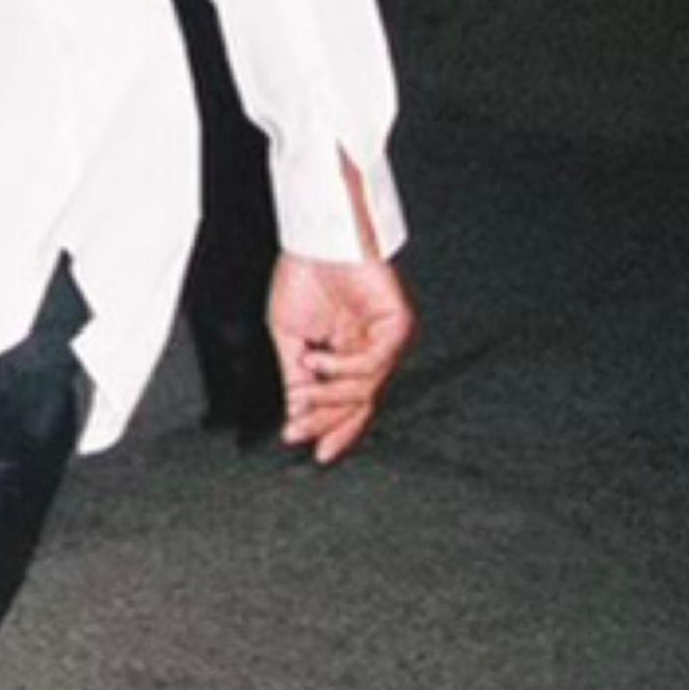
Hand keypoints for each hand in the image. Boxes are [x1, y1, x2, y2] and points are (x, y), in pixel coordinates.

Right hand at [266, 249, 415, 464]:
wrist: (314, 238)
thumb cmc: (305, 275)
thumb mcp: (290, 338)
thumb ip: (296, 379)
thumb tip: (294, 416)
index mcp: (354, 354)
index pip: (352, 404)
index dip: (334, 430)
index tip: (312, 451)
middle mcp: (376, 351)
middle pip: (362, 403)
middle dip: (328, 422)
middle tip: (299, 430)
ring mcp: (389, 339)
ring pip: (367, 388)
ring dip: (330, 394)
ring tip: (304, 385)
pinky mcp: (397, 325)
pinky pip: (373, 363)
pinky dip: (342, 368)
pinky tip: (318, 361)